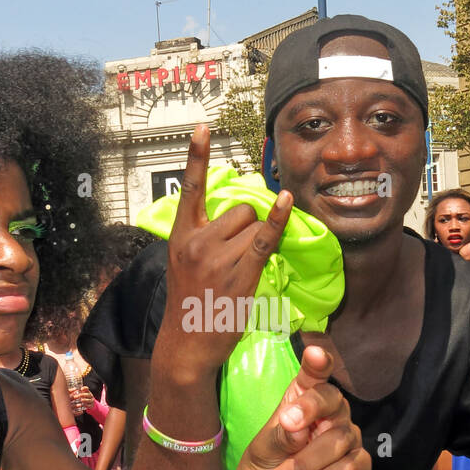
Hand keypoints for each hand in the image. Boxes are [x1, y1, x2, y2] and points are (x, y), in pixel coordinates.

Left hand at [69, 386, 95, 413]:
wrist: (89, 404)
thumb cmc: (83, 398)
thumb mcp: (80, 394)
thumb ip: (77, 392)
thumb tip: (73, 389)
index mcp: (87, 392)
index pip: (87, 388)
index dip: (84, 388)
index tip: (81, 389)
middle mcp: (90, 395)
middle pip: (88, 394)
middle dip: (83, 395)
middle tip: (79, 395)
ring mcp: (91, 401)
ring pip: (89, 400)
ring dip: (85, 400)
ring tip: (81, 400)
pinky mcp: (91, 405)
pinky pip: (89, 405)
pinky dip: (86, 405)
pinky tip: (83, 405)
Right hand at [160, 123, 292, 375]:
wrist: (187, 343)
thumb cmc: (190, 303)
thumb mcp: (184, 263)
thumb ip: (203, 237)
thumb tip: (240, 215)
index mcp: (180, 235)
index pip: (191, 188)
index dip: (197, 155)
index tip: (203, 126)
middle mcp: (197, 241)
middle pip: (239, 208)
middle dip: (247, 224)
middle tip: (237, 254)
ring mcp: (218, 258)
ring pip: (253, 225)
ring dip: (258, 239)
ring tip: (241, 268)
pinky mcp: (240, 274)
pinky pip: (265, 239)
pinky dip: (278, 221)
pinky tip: (288, 203)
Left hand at [233, 346, 369, 469]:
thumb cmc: (262, 468)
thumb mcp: (261, 451)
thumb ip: (279, 436)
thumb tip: (299, 427)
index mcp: (303, 400)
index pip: (314, 376)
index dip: (318, 364)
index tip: (314, 354)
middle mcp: (331, 414)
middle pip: (334, 402)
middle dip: (309, 413)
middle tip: (286, 425)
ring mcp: (347, 440)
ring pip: (340, 441)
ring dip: (303, 465)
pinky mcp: (358, 467)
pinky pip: (350, 468)